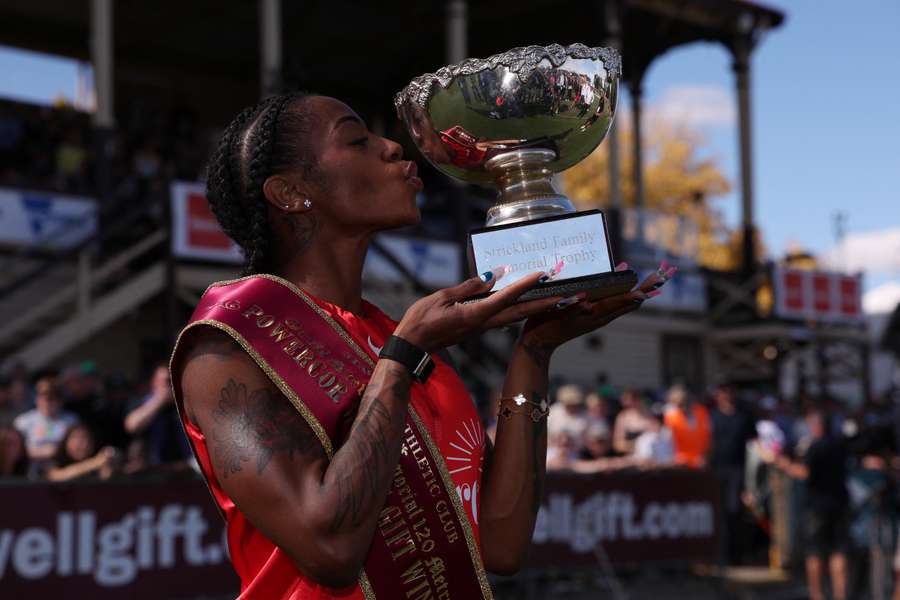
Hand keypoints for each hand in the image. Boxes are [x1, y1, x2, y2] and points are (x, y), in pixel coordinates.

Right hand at [394, 267, 562, 351]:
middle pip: (523, 312)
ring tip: (563, 300)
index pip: (507, 296)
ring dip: (541, 308)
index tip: (545, 273)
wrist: (412, 347)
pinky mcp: (479, 328)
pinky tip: (532, 304)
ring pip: (519, 316)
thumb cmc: (421, 320)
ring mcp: (483, 328)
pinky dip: (523, 309)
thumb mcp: (443, 297)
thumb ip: (470, 286)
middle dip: (550, 303)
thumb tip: (494, 275)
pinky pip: (506, 317)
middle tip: (574, 296)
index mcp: (476, 314)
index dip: (527, 284)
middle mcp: (485, 323)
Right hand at [520, 260, 677, 353]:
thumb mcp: (557, 314)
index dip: (639, 291)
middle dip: (648, 288)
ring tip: (655, 280)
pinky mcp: (593, 318)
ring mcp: (599, 318)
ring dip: (640, 291)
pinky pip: (615, 304)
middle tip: (666, 274)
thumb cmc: (546, 325)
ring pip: (625, 304)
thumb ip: (572, 306)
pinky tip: (623, 283)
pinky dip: (624, 293)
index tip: (656, 283)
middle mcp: (602, 317)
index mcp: (596, 314)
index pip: (623, 301)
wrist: (539, 343)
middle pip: (631, 301)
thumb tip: (586, 300)